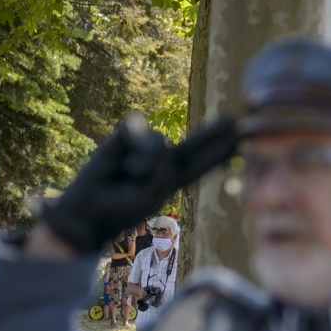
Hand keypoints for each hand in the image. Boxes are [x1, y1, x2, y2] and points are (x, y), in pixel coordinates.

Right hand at [41, 115, 235, 252]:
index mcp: (174, 178)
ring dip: (147, 160)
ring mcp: (144, 146)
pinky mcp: (125, 136)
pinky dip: (133, 147)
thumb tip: (164, 140)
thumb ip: (163, 172)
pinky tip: (124, 161)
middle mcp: (164, 159)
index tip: (240, 144)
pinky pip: (137, 130)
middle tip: (235, 122)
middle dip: (213, 133)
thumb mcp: (151, 196)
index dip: (220, 154)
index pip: (202, 164)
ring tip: (131, 174)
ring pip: (159, 141)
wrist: (91, 208)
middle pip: (193, 143)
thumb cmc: (123, 207)